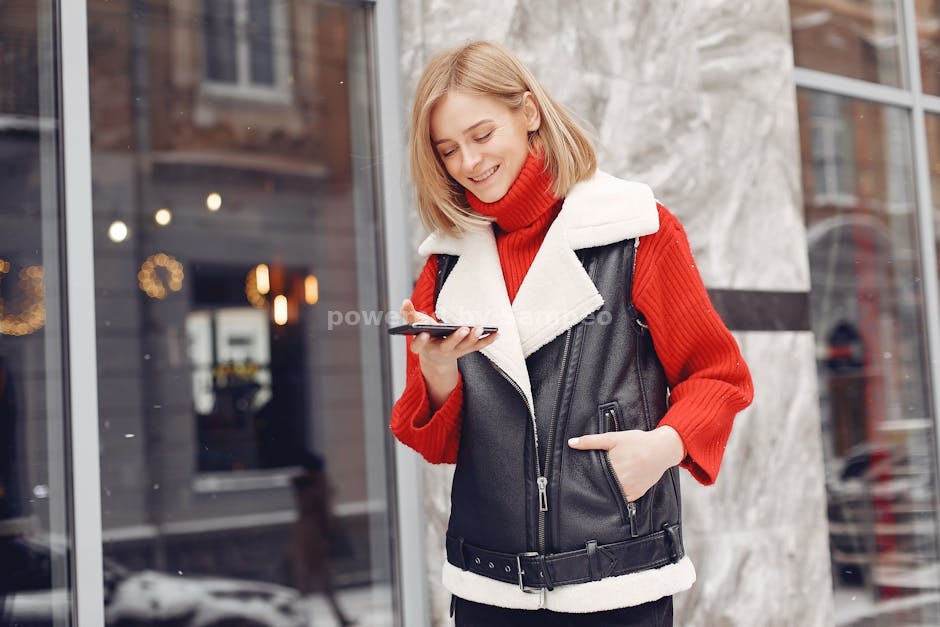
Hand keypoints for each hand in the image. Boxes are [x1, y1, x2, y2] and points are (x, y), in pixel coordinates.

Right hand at [400, 299, 497, 408]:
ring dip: (473, 338)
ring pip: (465, 347)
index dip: (420, 340)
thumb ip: (408, 314)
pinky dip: (488, 340)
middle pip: (447, 347)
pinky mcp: (466, 351)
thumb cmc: (425, 336)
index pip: (419, 345)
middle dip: (455, 338)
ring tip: (479, 327)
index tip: (422, 332)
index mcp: (423, 346)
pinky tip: (497, 333)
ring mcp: (454, 353)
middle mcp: (439, 351)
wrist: (436, 357)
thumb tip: (405, 301)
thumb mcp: (414, 325)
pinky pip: (478, 346)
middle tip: (462, 329)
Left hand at [567, 426, 684, 500]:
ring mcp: (629, 489)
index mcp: (612, 467)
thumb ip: (591, 441)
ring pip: (610, 494)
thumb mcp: (613, 438)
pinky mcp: (636, 494)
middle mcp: (621, 480)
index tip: (577, 478)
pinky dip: (616, 496)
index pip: (592, 476)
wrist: (662, 449)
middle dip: (594, 484)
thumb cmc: (638, 442)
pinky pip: (622, 499)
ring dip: (604, 491)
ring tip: (599, 487)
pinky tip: (612, 490)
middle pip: (601, 486)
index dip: (585, 477)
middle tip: (584, 484)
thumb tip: (571, 443)